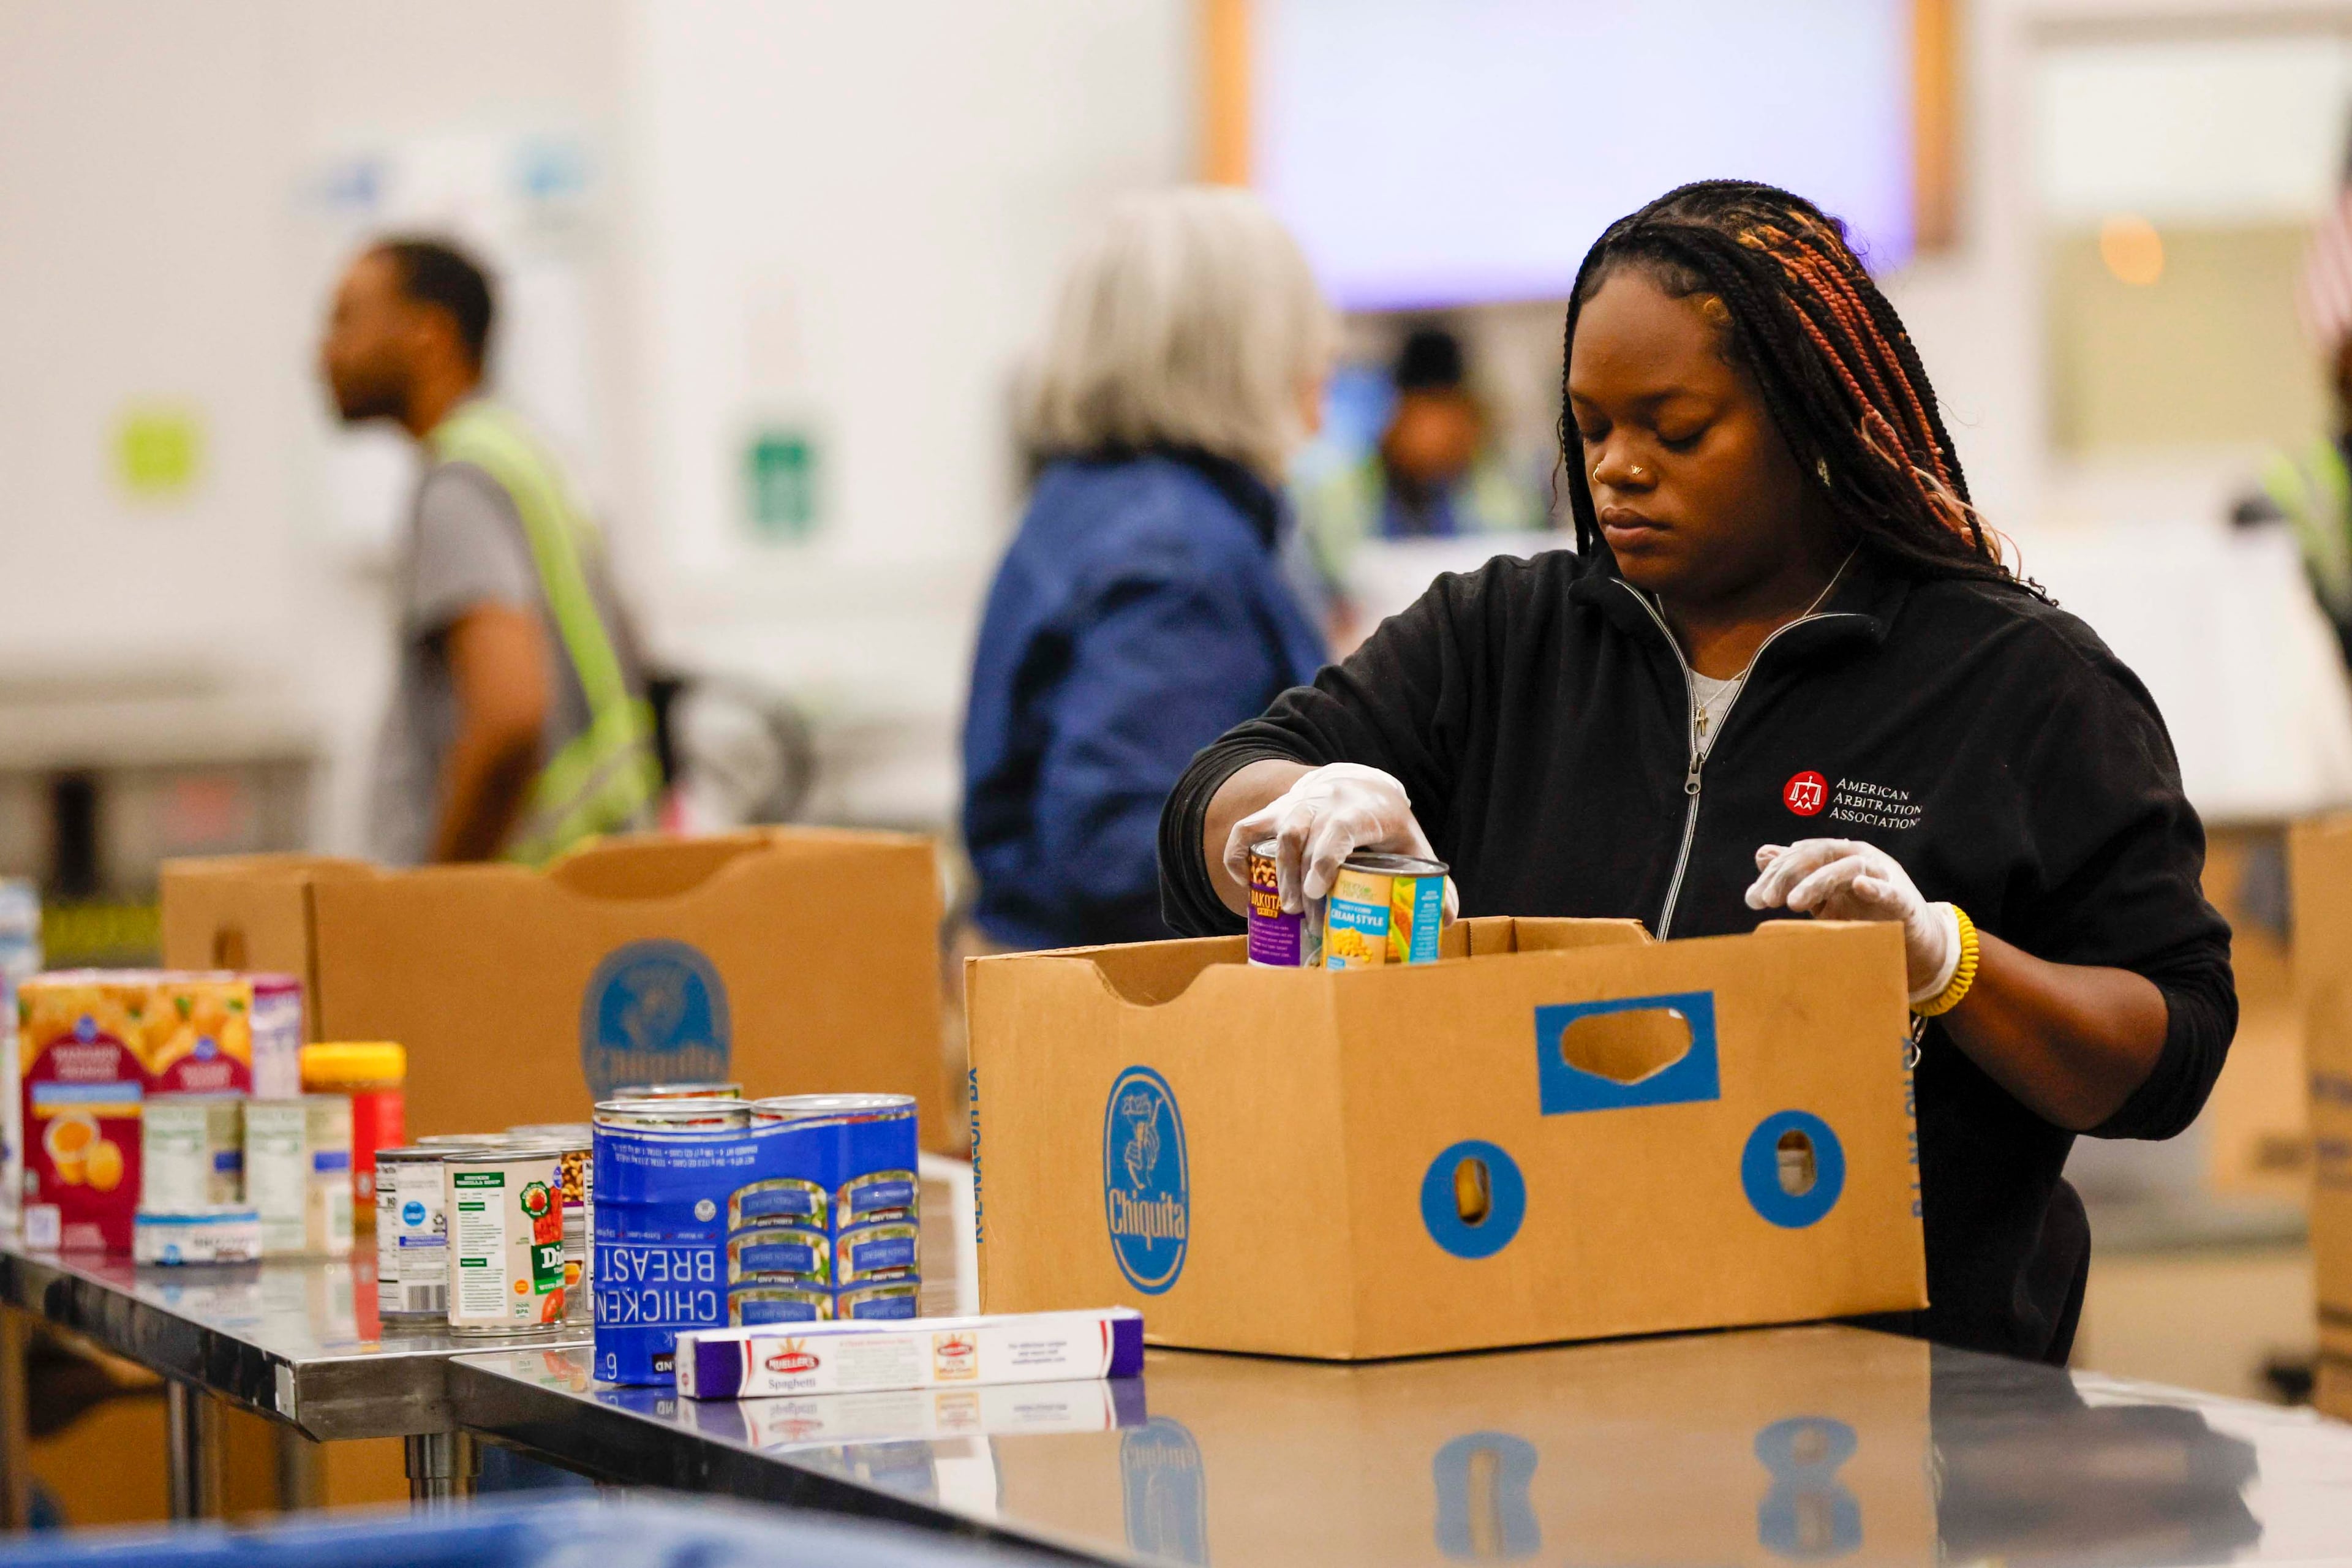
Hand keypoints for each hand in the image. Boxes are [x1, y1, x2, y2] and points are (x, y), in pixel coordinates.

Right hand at [1222, 762, 1456, 916]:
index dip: (1325, 857)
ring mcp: (1296, 804)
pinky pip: (1245, 829)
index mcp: (1360, 808)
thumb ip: (1431, 880)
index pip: (1338, 827)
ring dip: (1275, 870)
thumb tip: (1446, 919)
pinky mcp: (1274, 811)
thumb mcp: (1411, 844)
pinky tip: (1246, 884)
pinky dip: (1238, 856)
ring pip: (1275, 830)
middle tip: (1302, 913)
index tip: (1318, 890)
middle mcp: (1324, 800)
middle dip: (1296, 874)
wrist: (1358, 783)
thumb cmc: (1385, 823)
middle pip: (1300, 832)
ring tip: (1283, 907)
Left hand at [1745, 839, 1958, 1003]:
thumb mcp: (1822, 894)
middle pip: (1818, 855)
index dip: (1775, 874)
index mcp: (1836, 855)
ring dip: (1818, 882)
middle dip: (1789, 876)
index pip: (1800, 855)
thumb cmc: (1862, 910)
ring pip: (1847, 867)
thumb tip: (1762, 854)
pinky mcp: (1903, 898)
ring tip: (1794, 903)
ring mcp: (1882, 874)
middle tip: (1766, 900)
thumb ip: (1795, 876)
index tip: (1753, 899)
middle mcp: (1857, 857)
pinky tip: (1859, 886)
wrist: (1909, 936)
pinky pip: (1889, 889)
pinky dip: (1874, 886)